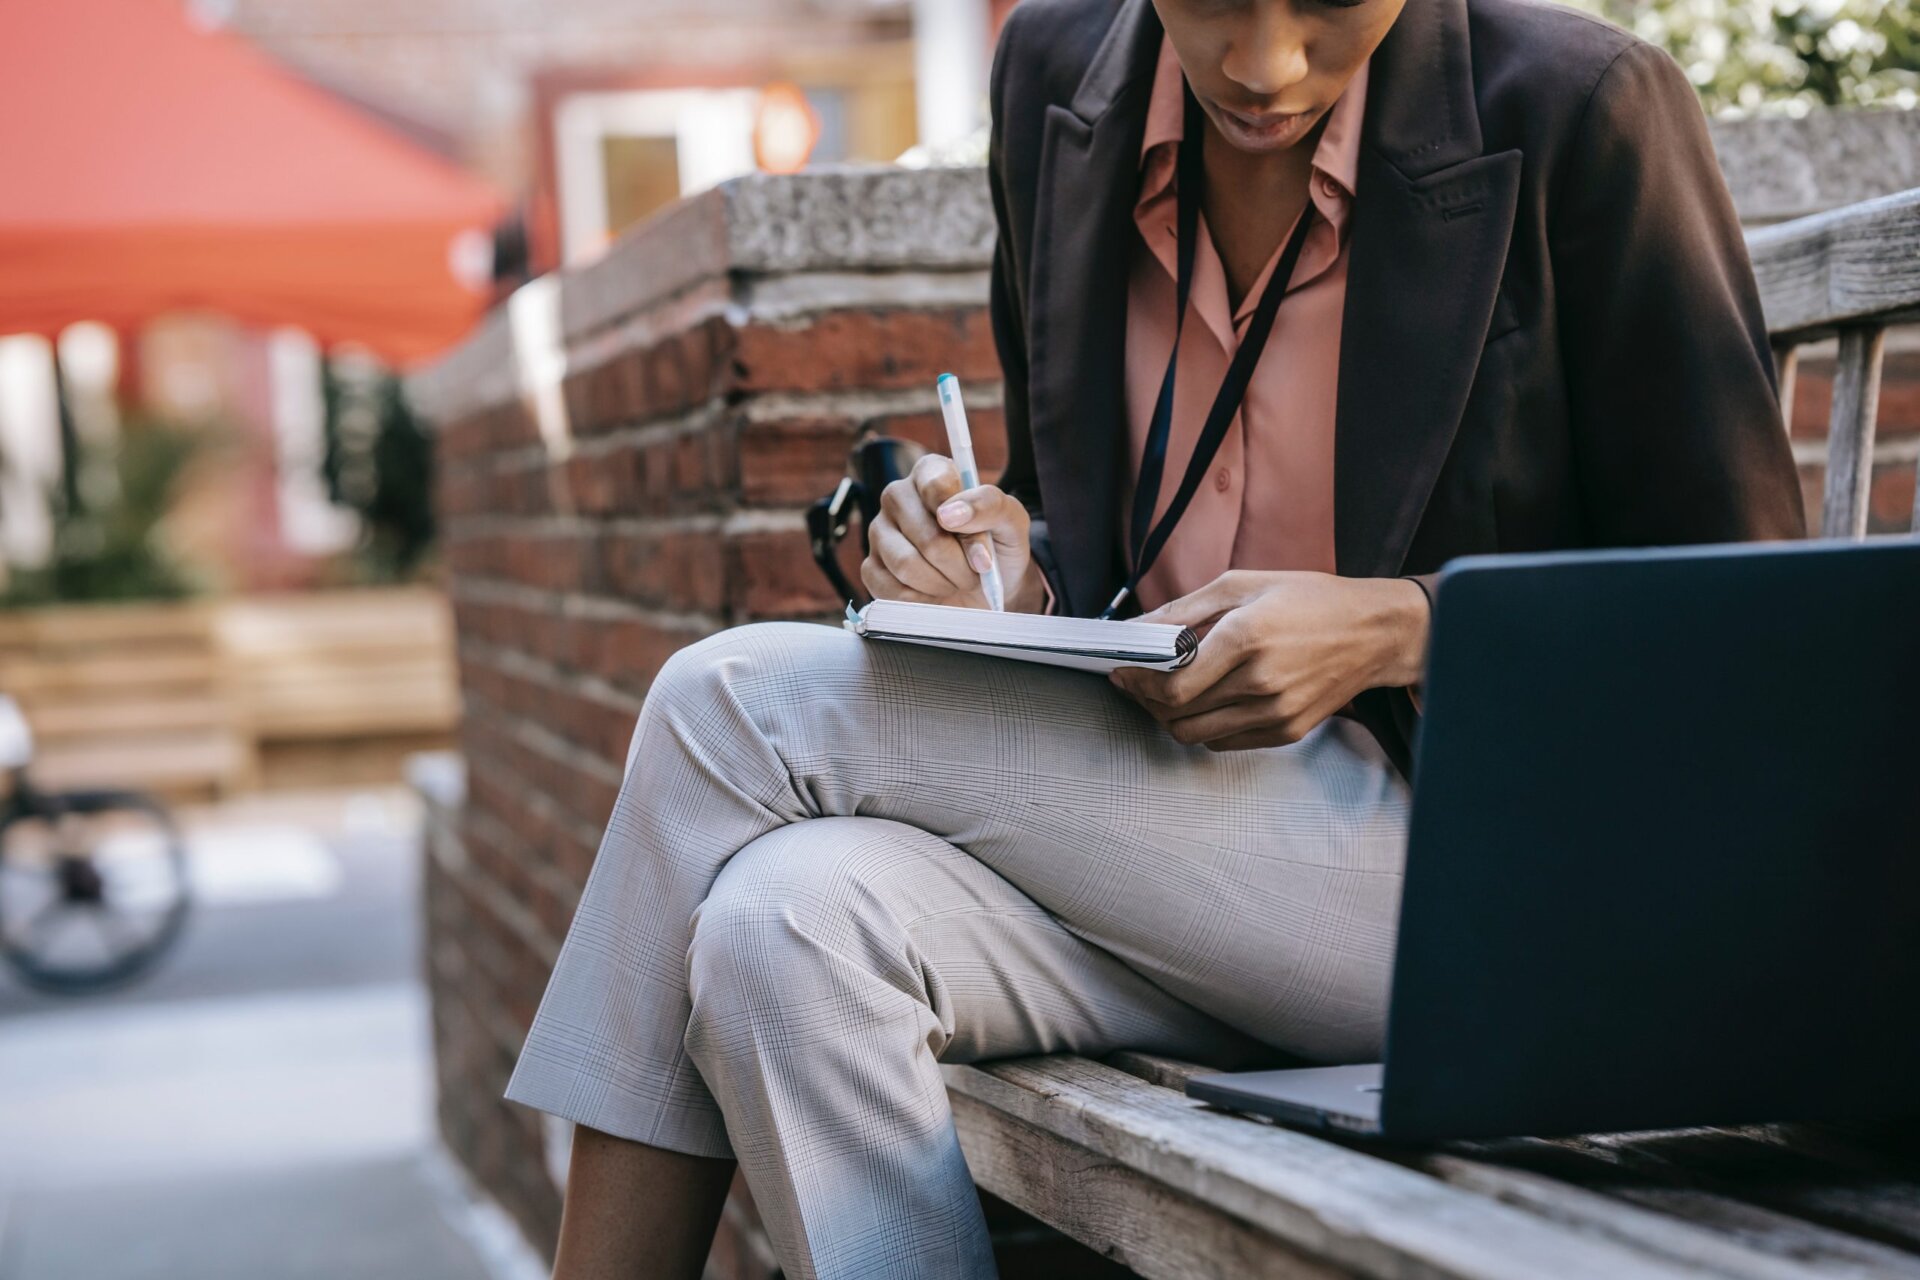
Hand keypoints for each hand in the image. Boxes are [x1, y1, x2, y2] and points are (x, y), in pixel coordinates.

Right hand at [861, 453, 1046, 611]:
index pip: (935, 485)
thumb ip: (989, 506)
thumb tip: (949, 514)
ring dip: (943, 584)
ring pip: (906, 565)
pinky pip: (892, 590)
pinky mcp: (871, 567)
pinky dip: (923, 601)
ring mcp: (879, 532)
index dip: (961, 518)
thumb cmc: (998, 546)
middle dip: (960, 564)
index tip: (980, 542)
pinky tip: (935, 593)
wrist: (990, 588)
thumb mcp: (1011, 521)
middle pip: (926, 536)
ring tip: (957, 581)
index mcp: (931, 474)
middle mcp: (898, 497)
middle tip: (976, 572)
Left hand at [1108, 571, 1428, 750]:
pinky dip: (1202, 725)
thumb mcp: (1242, 584)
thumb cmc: (1309, 599)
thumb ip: (1183, 610)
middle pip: (1177, 713)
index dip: (1137, 682)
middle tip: (1134, 680)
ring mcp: (1276, 712)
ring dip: (1169, 716)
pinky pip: (1223, 741)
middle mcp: (1261, 682)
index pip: (1173, 683)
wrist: (1376, 632)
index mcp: (1247, 638)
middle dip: (1144, 698)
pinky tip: (1203, 700)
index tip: (1121, 670)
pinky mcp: (1287, 731)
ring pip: (1194, 734)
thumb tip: (1136, 630)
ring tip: (1165, 690)